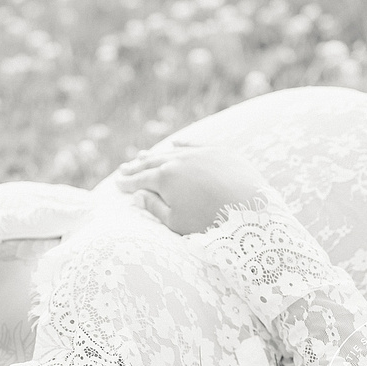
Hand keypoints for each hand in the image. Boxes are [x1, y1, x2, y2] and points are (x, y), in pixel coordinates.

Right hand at [114, 143, 268, 234]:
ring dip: (155, 154)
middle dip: (136, 166)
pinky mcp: (219, 152)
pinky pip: (195, 144)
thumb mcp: (176, 222)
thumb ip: (155, 207)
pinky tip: (174, 143)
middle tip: (123, 168)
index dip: (127, 183)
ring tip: (142, 155)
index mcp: (165, 178)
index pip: (140, 180)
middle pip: (152, 162)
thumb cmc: (209, 222)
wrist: (249, 210)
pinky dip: (182, 144)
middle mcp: (179, 160)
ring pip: (171, 151)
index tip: (117, 184)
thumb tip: (139, 196)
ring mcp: (199, 153)